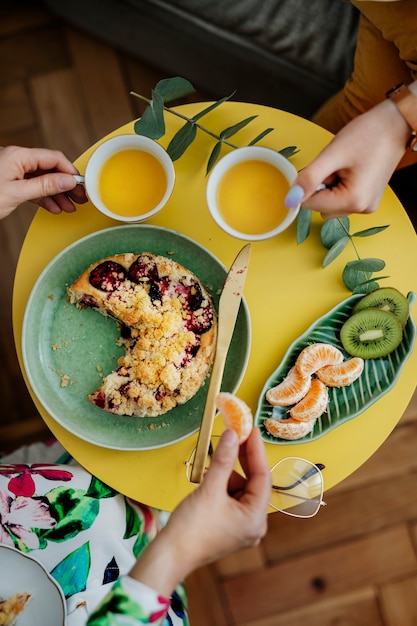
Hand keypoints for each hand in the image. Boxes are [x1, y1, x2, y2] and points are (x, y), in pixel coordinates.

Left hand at [0, 145, 86, 218]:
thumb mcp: (17, 193)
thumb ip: (44, 186)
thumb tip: (67, 181)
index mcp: (18, 156)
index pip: (54, 159)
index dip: (70, 172)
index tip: (80, 185)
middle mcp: (16, 159)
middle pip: (50, 169)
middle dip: (65, 185)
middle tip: (78, 197)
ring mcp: (12, 170)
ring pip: (42, 180)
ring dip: (56, 194)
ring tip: (68, 206)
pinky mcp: (9, 181)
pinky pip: (32, 186)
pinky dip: (43, 196)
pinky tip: (54, 206)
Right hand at [129, 428, 270, 595]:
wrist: (169, 555)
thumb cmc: (191, 528)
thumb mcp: (209, 489)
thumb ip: (224, 460)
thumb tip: (232, 435)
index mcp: (255, 519)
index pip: (263, 477)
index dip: (256, 451)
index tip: (252, 430)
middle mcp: (254, 525)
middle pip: (253, 484)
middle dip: (242, 461)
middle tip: (236, 436)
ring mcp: (241, 528)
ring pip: (241, 490)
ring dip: (229, 473)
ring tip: (214, 463)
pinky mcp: (229, 527)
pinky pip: (232, 499)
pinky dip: (223, 485)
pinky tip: (211, 478)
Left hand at [284, 96, 412, 218]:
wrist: (395, 124)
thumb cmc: (368, 134)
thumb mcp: (332, 154)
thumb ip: (308, 178)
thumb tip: (289, 200)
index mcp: (353, 201)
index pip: (309, 204)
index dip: (308, 184)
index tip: (324, 166)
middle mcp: (361, 209)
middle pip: (319, 206)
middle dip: (321, 185)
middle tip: (337, 165)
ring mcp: (366, 206)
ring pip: (329, 204)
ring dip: (329, 187)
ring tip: (345, 167)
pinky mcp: (367, 200)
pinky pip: (341, 199)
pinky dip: (339, 186)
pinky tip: (351, 170)